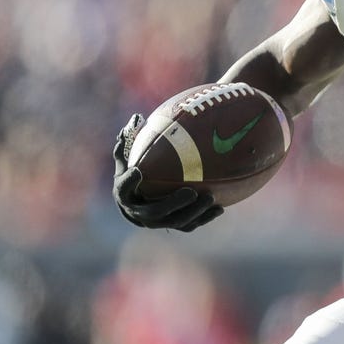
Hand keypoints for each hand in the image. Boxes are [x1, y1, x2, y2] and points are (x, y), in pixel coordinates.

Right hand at [113, 114, 223, 231]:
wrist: (137, 203)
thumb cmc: (136, 172)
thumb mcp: (130, 157)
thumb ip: (131, 141)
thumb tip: (136, 117)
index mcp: (125, 193)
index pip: (123, 189)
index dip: (129, 182)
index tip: (138, 171)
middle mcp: (138, 212)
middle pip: (154, 213)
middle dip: (173, 204)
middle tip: (191, 192)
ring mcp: (157, 222)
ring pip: (175, 222)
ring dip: (194, 212)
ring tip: (210, 198)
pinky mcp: (172, 225)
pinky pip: (190, 225)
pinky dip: (204, 218)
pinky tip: (220, 208)